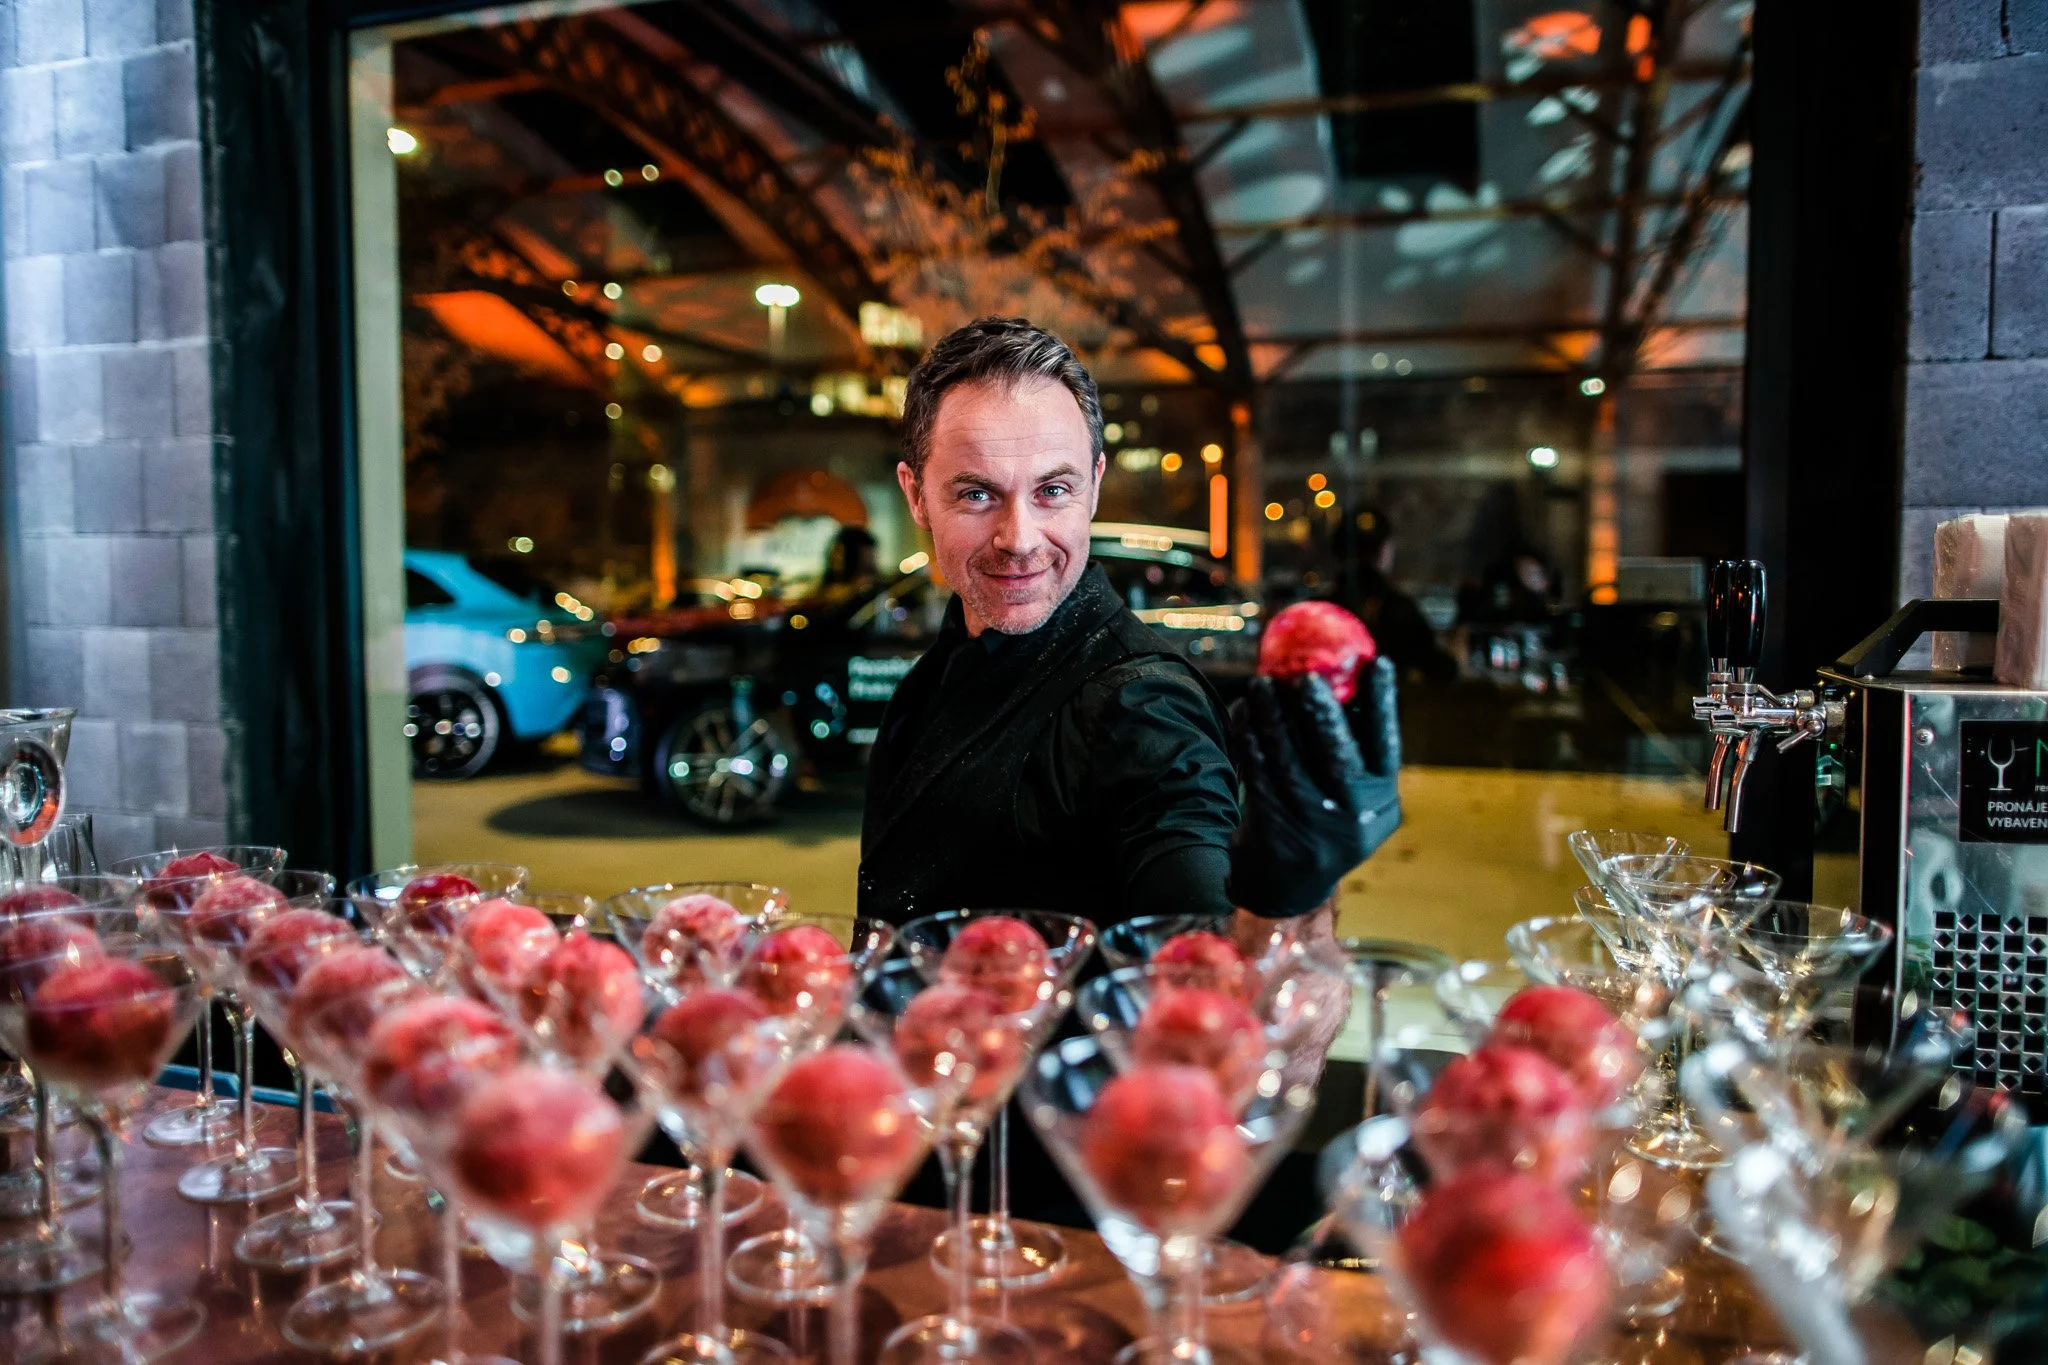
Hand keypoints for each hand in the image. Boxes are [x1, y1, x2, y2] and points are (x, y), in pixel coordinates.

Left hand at [1225, 665, 1402, 917]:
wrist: (1286, 886)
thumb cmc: (1323, 821)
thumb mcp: (1354, 801)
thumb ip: (1356, 754)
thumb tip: (1347, 679)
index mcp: (1381, 801)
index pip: (1386, 744)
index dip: (1384, 702)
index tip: (1378, 661)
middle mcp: (1352, 816)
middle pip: (1337, 753)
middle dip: (1320, 709)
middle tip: (1304, 674)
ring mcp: (1312, 825)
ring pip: (1288, 757)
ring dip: (1271, 715)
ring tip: (1260, 683)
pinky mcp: (1273, 826)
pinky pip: (1257, 771)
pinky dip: (1248, 737)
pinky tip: (1243, 712)